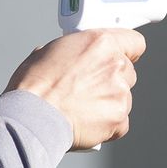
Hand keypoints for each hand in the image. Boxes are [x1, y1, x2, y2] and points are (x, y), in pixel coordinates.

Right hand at [6, 28, 145, 150]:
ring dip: (109, 102)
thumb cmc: (34, 86)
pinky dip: (108, 125)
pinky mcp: (119, 119)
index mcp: (100, 43)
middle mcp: (115, 66)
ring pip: (124, 98)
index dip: (127, 51)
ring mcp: (120, 94)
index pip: (134, 42)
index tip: (122, 56)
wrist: (32, 117)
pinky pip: (121, 122)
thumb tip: (69, 57)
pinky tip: (88, 122)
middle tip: (88, 88)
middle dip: (112, 80)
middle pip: (128, 72)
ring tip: (82, 108)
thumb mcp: (48, 51)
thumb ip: (72, 51)